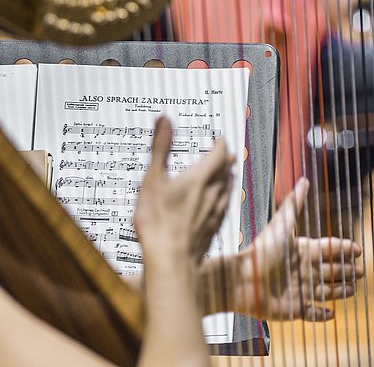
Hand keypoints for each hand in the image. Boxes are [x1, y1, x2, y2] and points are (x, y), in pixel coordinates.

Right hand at [135, 116, 233, 263]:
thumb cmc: (158, 222)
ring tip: (225, 173)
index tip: (219, 137)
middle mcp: (212, 193)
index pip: (218, 154)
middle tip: (223, 152)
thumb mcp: (153, 179)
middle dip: (225, 158)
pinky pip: (224, 207)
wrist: (170, 260)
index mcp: (199, 178)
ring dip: (227, 177)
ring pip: (227, 189)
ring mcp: (214, 212)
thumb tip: (164, 120)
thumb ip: (160, 148)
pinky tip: (218, 203)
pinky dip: (223, 197)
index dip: (220, 143)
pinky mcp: (213, 229)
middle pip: (226, 170)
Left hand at [233, 177, 362, 320]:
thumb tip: (304, 180)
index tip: (358, 249)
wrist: (242, 280)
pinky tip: (331, 313)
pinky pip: (313, 314)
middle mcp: (303, 270)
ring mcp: (300, 290)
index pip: (331, 249)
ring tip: (351, 289)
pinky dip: (323, 314)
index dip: (345, 249)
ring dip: (340, 291)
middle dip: (347, 270)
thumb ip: (294, 205)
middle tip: (359, 271)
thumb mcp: (281, 226)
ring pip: (328, 291)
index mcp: (303, 250)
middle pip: (333, 270)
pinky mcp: (296, 309)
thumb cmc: (261, 252)